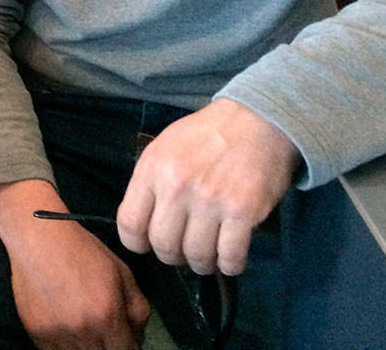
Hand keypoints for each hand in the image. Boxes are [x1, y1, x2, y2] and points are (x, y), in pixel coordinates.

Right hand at [0, 181, 148, 349]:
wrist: (38, 239)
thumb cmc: (83, 252)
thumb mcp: (123, 274)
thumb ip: (138, 312)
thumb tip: (136, 341)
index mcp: (108, 316)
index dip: (129, 348)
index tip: (125, 340)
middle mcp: (82, 331)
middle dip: (109, 347)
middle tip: (106, 332)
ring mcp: (56, 335)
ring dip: (87, 348)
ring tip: (85, 328)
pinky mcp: (35, 334)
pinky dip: (65, 346)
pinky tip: (67, 328)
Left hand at [116, 98, 299, 275]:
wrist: (256, 119)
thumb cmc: (206, 135)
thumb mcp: (164, 148)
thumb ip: (150, 184)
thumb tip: (143, 225)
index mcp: (152, 168)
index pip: (129, 224)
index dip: (138, 243)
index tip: (150, 244)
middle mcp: (177, 186)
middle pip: (164, 246)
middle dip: (173, 256)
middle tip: (185, 250)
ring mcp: (210, 200)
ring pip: (196, 256)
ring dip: (202, 264)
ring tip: (209, 255)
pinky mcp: (242, 210)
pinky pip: (230, 257)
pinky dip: (230, 265)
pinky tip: (230, 258)